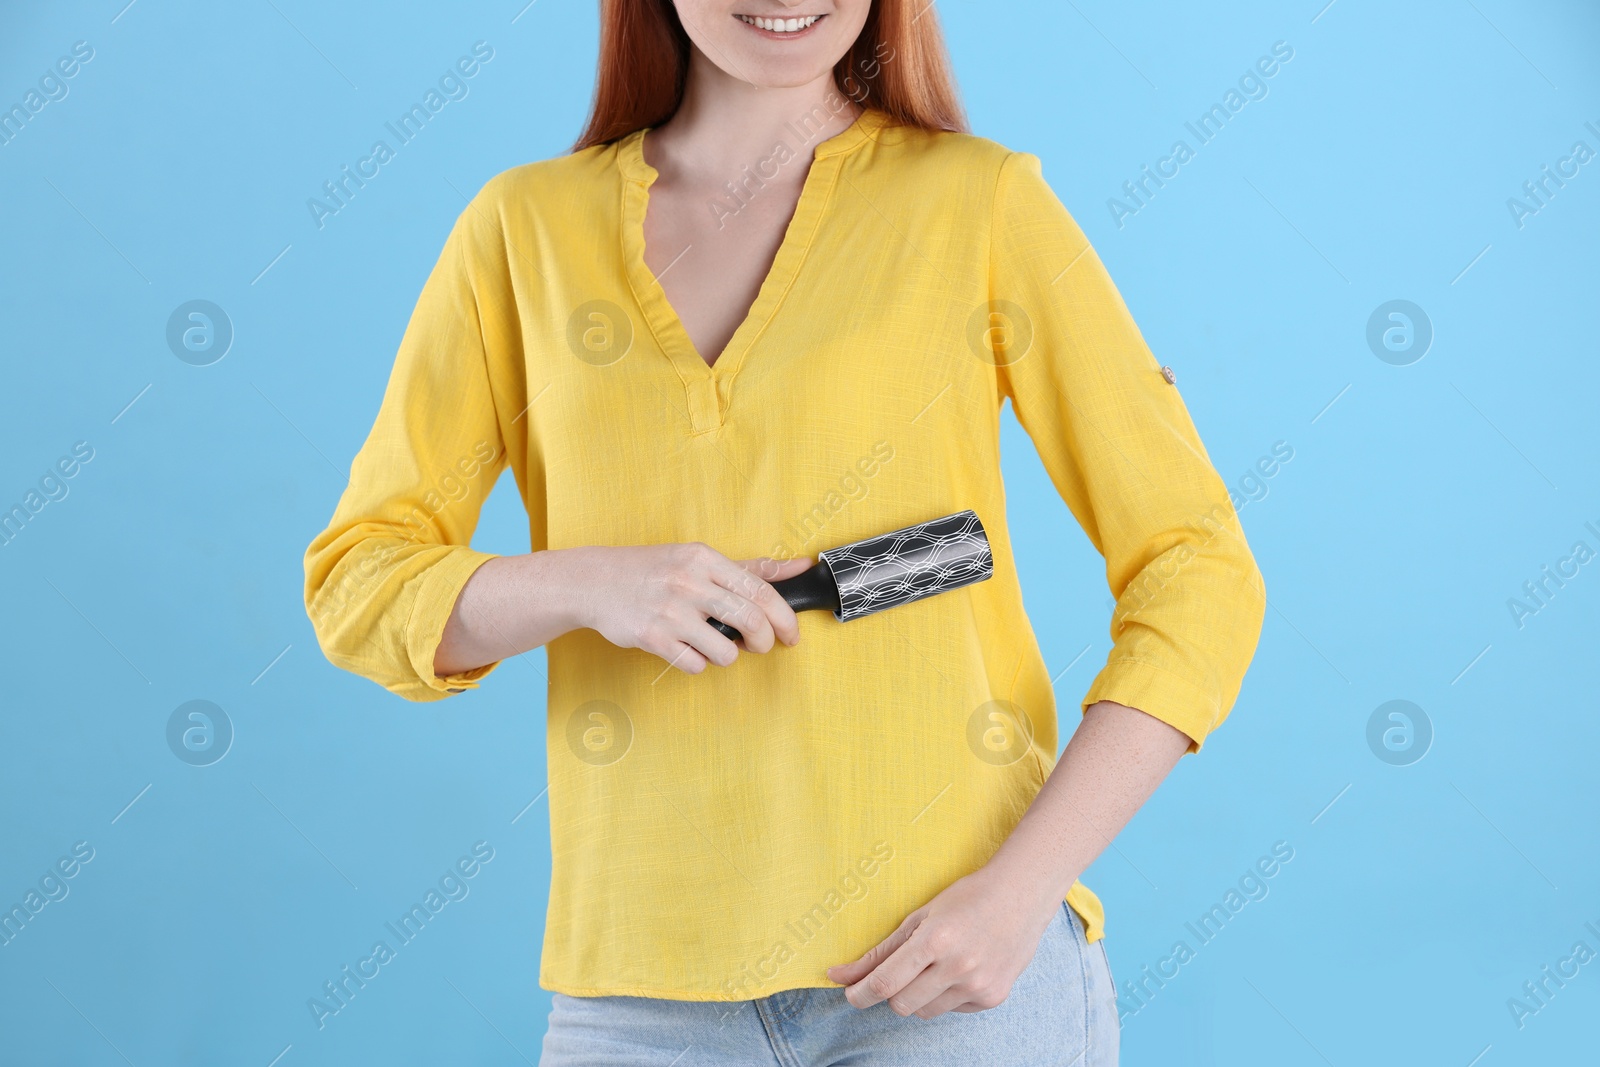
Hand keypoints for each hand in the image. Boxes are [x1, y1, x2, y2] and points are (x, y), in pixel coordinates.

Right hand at [574, 544, 811, 672]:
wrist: (594, 581)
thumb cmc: (653, 569)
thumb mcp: (699, 559)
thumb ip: (751, 567)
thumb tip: (801, 566)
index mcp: (704, 559)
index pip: (762, 591)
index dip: (785, 618)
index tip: (792, 634)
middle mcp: (688, 582)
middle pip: (751, 622)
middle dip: (765, 642)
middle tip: (761, 646)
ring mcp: (669, 611)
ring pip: (726, 651)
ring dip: (728, 655)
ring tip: (713, 644)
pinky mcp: (652, 637)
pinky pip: (695, 665)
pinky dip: (698, 663)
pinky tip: (687, 648)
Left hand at [825, 866, 1063, 1018]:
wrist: (1021, 896)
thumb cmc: (965, 899)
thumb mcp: (918, 917)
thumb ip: (880, 952)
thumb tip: (838, 975)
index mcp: (935, 940)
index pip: (885, 983)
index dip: (859, 993)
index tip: (849, 993)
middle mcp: (958, 966)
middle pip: (902, 1004)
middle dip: (890, 993)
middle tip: (894, 973)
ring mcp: (979, 985)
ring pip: (925, 1012)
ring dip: (918, 995)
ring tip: (933, 965)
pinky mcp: (993, 997)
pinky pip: (952, 1009)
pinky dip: (946, 995)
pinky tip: (960, 969)